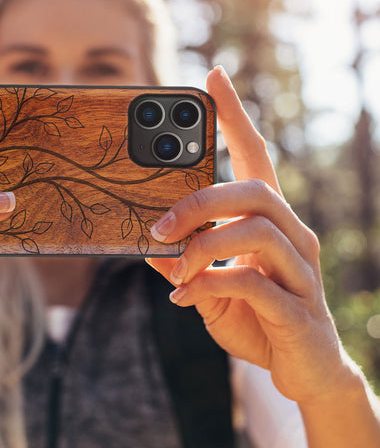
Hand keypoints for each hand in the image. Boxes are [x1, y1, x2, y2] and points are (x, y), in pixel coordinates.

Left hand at [146, 66, 354, 404]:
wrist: (302, 371)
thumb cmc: (254, 316)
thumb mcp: (208, 285)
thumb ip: (183, 262)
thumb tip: (146, 245)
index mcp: (269, 221)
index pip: (255, 155)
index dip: (235, 116)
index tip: (213, 76)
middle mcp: (293, 236)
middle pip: (254, 190)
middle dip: (200, 201)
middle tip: (158, 225)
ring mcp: (301, 271)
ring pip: (257, 230)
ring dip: (203, 245)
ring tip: (173, 267)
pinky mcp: (299, 309)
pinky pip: (253, 282)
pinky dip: (212, 284)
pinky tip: (188, 297)